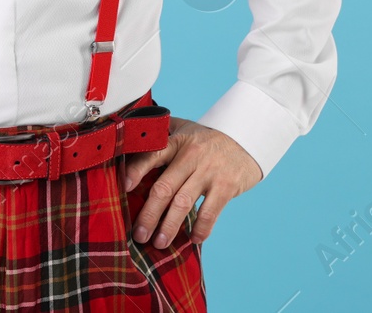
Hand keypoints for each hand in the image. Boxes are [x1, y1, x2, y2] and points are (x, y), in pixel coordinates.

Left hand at [122, 116, 262, 246]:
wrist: (246, 138)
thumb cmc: (207, 138)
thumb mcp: (184, 129)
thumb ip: (161, 135)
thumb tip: (131, 144)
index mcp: (176, 141)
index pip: (153, 154)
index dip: (137, 170)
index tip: (125, 187)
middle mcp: (191, 155)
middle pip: (164, 187)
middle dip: (149, 214)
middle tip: (139, 234)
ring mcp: (209, 171)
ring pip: (183, 203)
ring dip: (170, 226)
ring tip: (160, 243)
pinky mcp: (226, 186)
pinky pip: (209, 212)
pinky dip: (201, 228)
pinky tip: (194, 239)